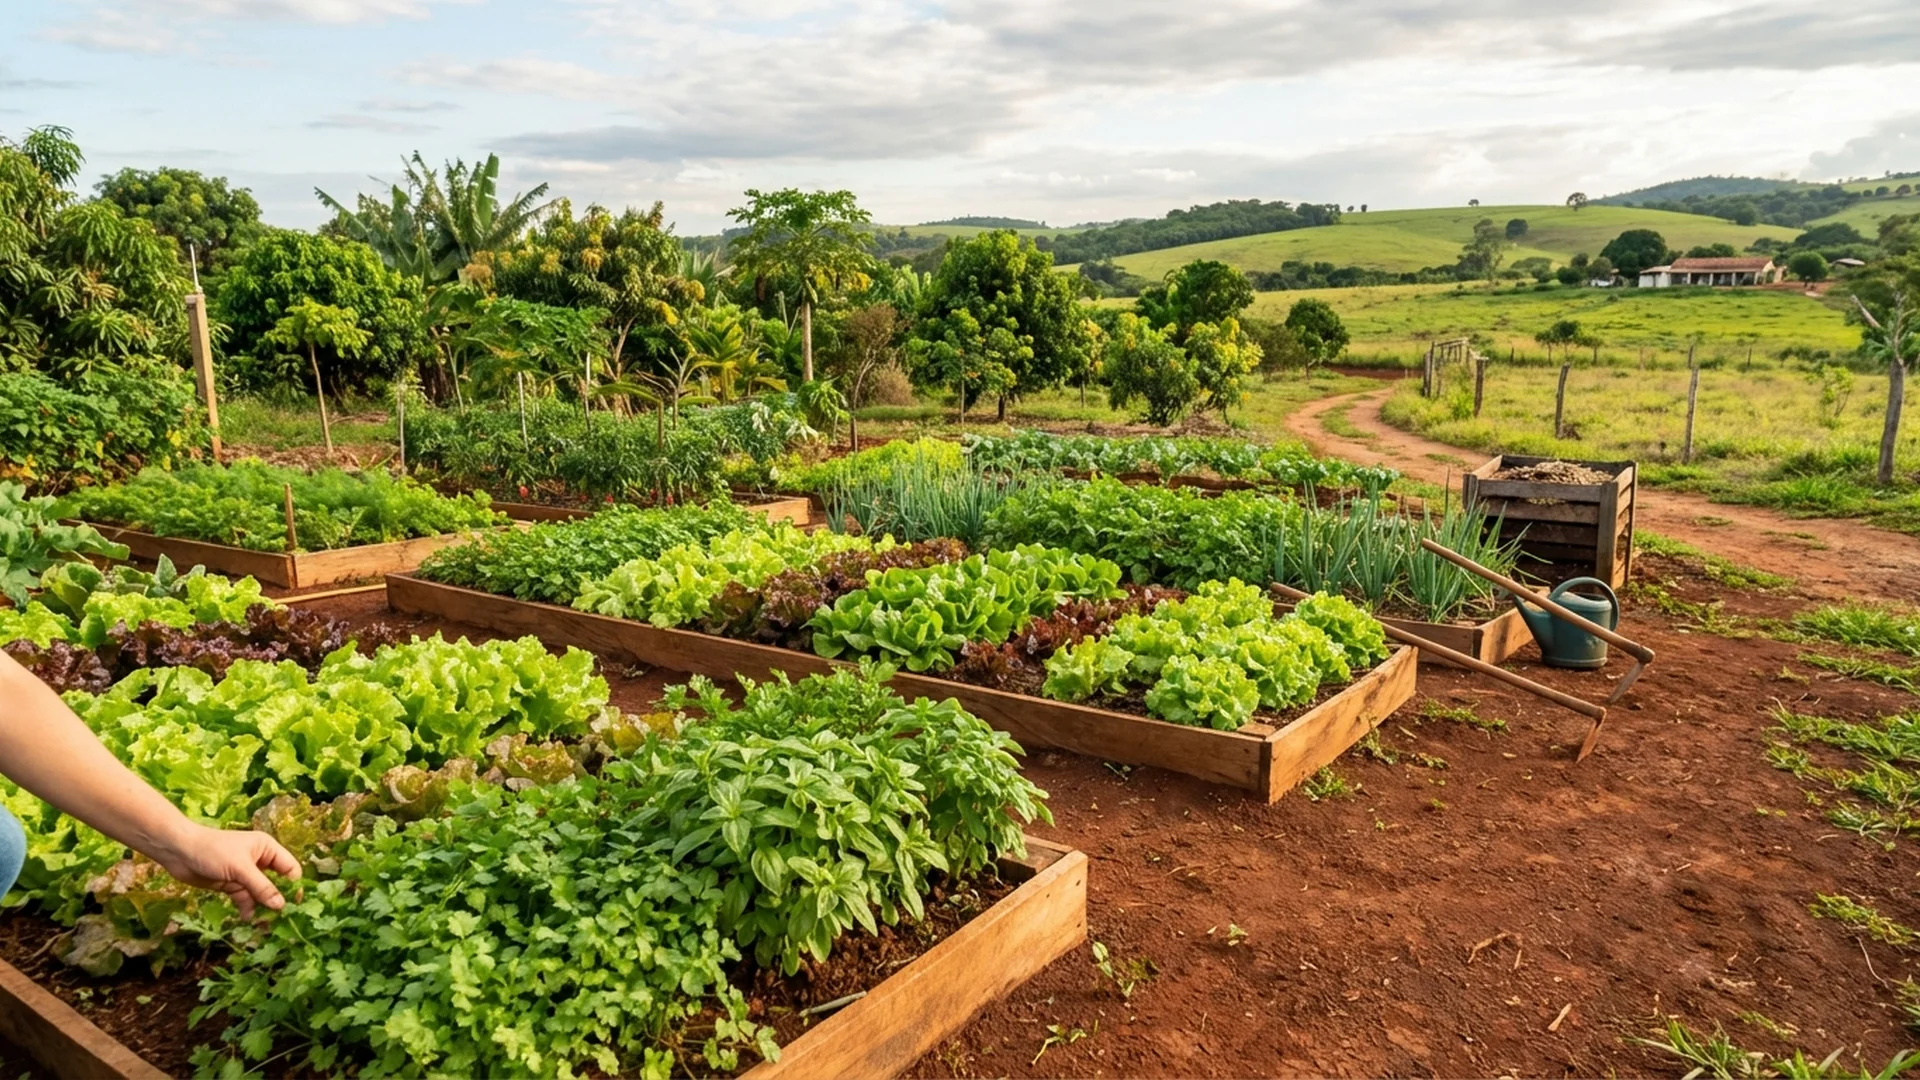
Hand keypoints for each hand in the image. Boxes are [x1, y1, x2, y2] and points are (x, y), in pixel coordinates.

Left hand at [150, 825, 301, 919]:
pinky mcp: (231, 885)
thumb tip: (281, 905)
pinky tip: (246, 918)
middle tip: (280, 920)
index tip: (296, 905)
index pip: (290, 869)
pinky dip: (247, 908)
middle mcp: (259, 861)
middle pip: (276, 883)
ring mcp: (245, 874)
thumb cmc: (213, 851)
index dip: (294, 886)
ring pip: (260, 894)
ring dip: (261, 907)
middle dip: (277, 900)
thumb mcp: (240, 869)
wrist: (179, 852)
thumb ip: (261, 887)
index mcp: (267, 849)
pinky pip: (245, 899)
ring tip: (263, 925)